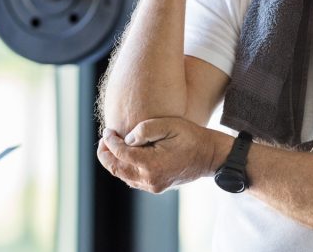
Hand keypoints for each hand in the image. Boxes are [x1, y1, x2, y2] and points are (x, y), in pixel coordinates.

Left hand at [97, 117, 226, 192]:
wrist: (210, 155)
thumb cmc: (191, 136)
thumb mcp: (169, 125)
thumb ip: (144, 130)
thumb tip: (126, 139)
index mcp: (151, 164)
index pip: (120, 153)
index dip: (110, 141)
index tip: (107, 130)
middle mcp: (149, 179)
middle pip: (117, 169)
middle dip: (105, 155)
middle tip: (103, 140)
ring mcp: (153, 186)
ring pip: (123, 176)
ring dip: (114, 162)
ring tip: (110, 146)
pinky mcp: (157, 186)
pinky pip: (133, 180)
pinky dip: (125, 168)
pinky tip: (125, 156)